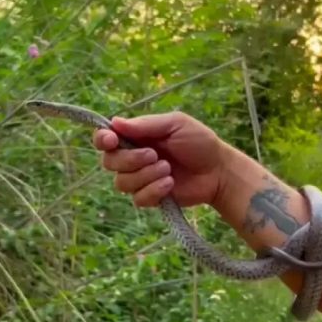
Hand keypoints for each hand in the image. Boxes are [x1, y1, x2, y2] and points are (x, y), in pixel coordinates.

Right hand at [93, 112, 229, 207]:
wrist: (218, 171)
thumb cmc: (199, 142)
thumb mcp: (175, 124)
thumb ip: (146, 124)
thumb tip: (115, 122)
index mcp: (136, 136)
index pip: (105, 139)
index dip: (102, 140)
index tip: (112, 141)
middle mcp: (133, 158)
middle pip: (109, 162)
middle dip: (130, 159)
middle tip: (155, 155)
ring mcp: (140, 179)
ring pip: (121, 182)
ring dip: (145, 175)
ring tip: (168, 169)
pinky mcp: (150, 197)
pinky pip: (138, 198)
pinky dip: (154, 190)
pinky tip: (170, 184)